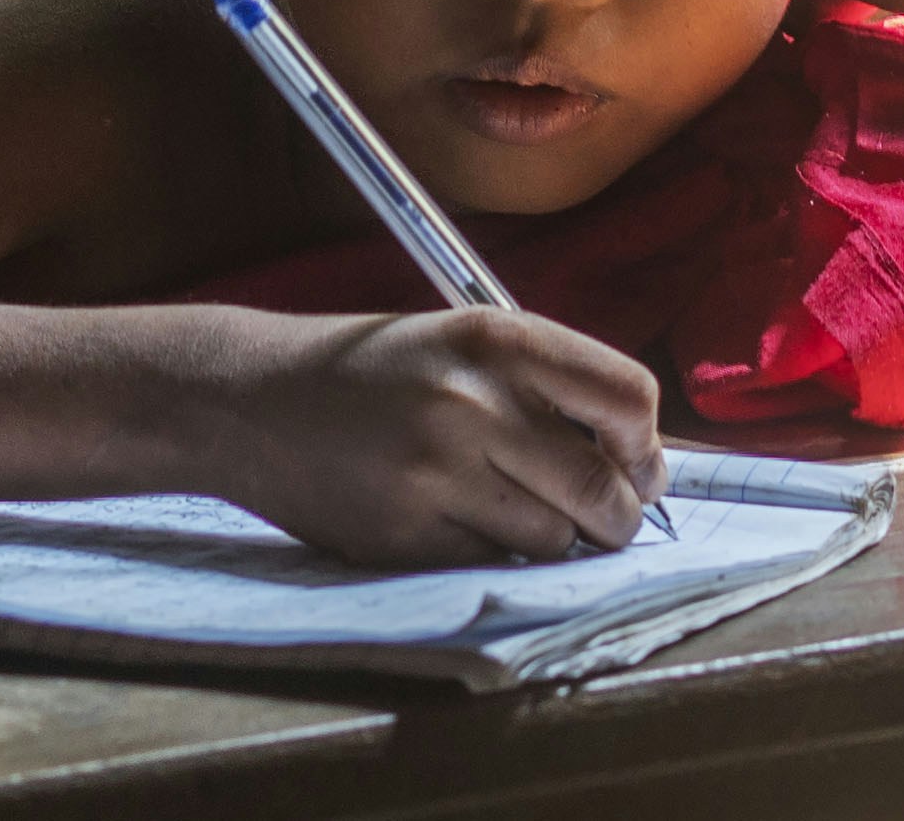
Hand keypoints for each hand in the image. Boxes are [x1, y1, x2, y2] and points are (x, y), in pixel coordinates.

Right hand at [211, 307, 667, 567]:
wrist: (252, 398)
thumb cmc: (375, 372)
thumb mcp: (465, 344)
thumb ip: (550, 386)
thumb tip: (651, 457)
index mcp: (499, 338)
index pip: (627, 397)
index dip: (647, 445)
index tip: (638, 465)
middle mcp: (473, 401)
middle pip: (602, 488)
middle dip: (618, 516)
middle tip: (604, 517)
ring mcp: (435, 472)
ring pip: (554, 538)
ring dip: (554, 538)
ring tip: (513, 508)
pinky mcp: (402, 535)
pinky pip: (493, 564)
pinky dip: (495, 556)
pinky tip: (460, 523)